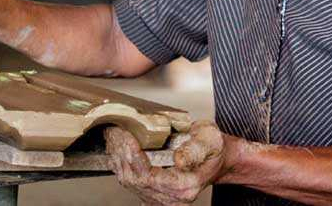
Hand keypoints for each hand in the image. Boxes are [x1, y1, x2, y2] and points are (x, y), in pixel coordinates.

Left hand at [106, 121, 229, 205]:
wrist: (217, 159)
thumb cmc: (213, 148)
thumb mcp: (210, 140)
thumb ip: (195, 149)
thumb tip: (179, 159)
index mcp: (185, 186)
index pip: (148, 176)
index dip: (133, 157)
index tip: (125, 137)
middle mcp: (172, 199)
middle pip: (134, 179)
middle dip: (121, 154)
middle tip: (115, 131)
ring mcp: (161, 201)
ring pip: (128, 181)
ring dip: (118, 158)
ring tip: (114, 136)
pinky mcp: (153, 197)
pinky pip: (129, 182)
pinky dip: (121, 164)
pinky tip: (119, 149)